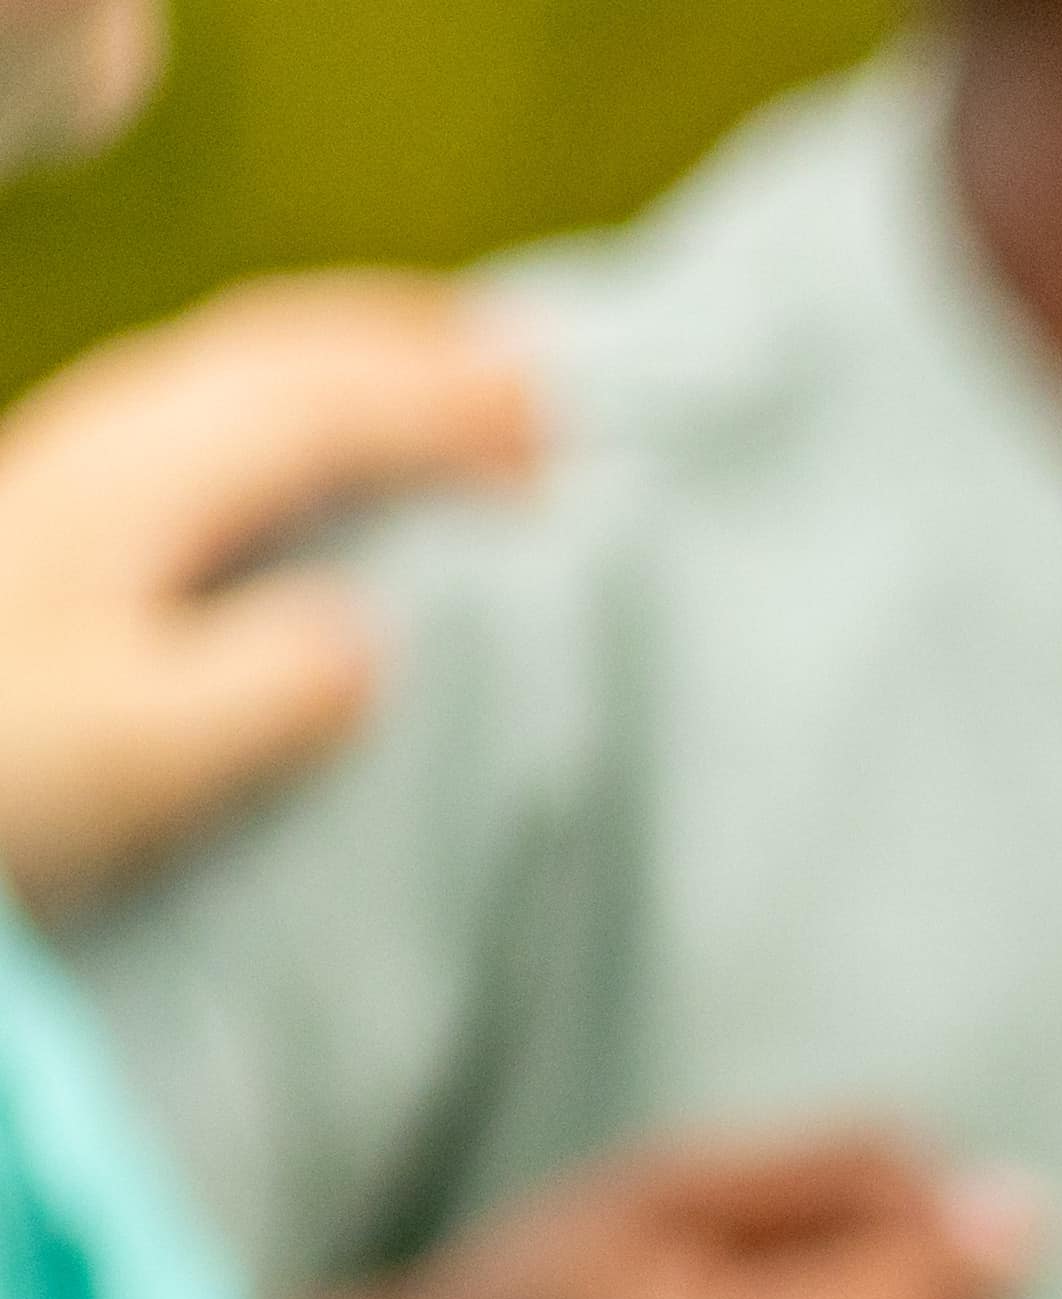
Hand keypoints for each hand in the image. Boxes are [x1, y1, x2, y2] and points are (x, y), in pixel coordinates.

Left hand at [0, 271, 533, 906]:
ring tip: (450, 384)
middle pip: (279, 346)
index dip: (445, 406)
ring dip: (356, 360)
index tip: (562, 427)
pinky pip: (211, 404)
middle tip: (536, 369)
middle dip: (412, 345)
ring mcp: (77, 460)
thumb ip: (264, 689)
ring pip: (240, 364)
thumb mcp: (130, 750)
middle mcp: (111, 440)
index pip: (320, 406)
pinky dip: (299, 398)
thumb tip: (368, 637)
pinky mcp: (60, 503)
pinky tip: (322, 449)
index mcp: (143, 483)